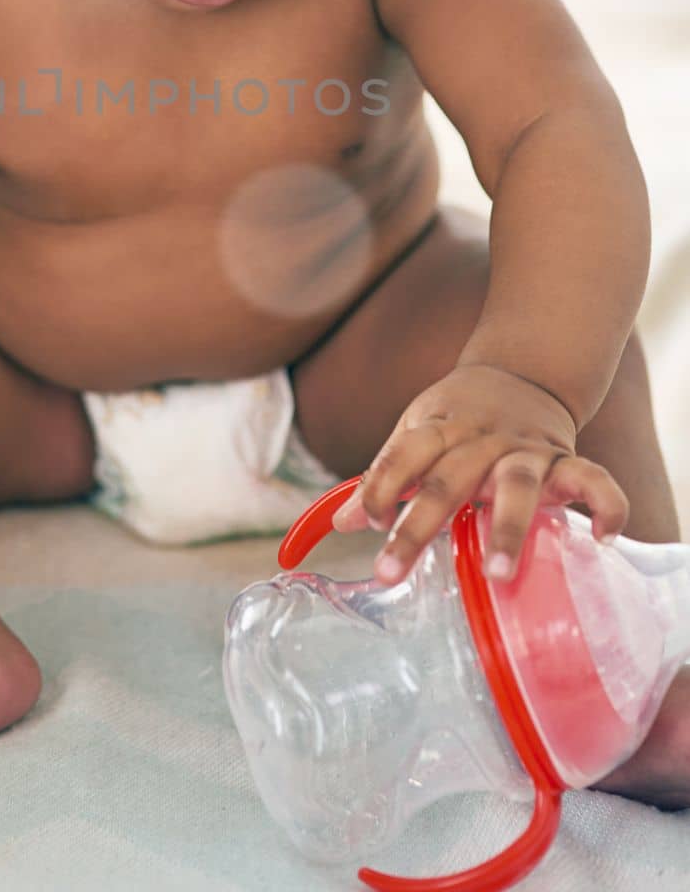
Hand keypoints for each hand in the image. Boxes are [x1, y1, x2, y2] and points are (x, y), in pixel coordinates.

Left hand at [330, 364, 629, 582]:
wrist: (521, 371)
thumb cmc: (458, 416)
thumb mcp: (417, 432)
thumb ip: (386, 476)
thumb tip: (341, 524)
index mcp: (440, 427)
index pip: (403, 453)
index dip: (381, 486)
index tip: (367, 523)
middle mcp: (482, 438)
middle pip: (447, 479)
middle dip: (418, 526)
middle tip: (390, 571)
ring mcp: (527, 449)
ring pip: (518, 485)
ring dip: (507, 527)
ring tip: (496, 574)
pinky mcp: (567, 460)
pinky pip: (594, 479)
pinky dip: (605, 503)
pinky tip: (603, 537)